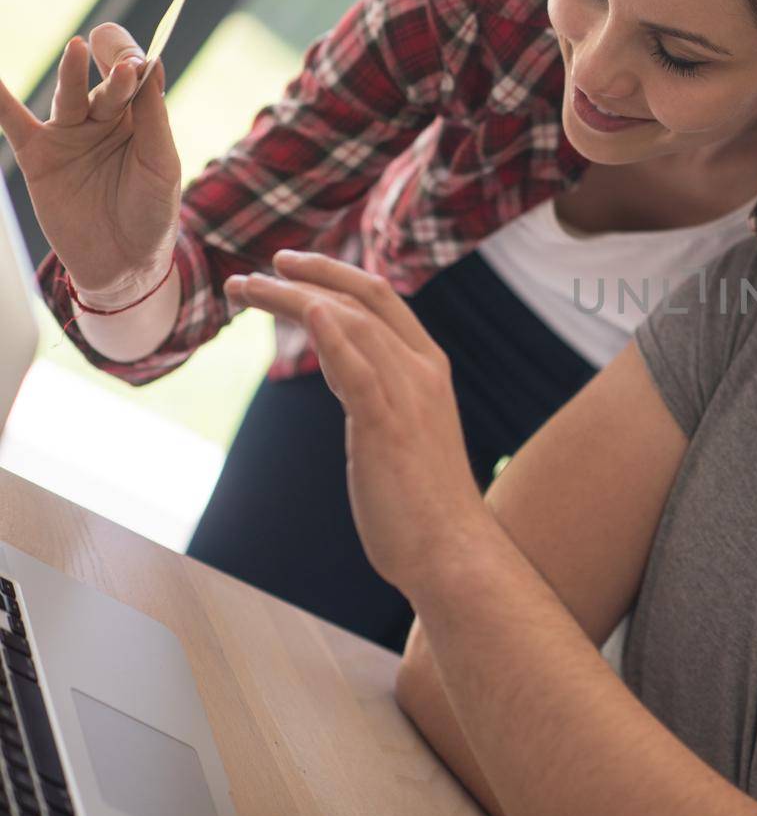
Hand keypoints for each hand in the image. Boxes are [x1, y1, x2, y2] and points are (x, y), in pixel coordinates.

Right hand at [0, 26, 179, 305]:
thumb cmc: (151, 212)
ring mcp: (69, 135)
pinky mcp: (39, 155)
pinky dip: (0, 100)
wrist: (122, 263)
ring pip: (68, 96)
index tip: (140, 63)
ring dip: (72, 72)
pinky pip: (13, 122)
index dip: (137, 63)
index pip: (137, 76)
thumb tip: (152, 66)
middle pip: (105, 82)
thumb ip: (154, 119)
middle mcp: (103, 120)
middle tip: (121, 60)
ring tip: (77, 48)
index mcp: (139, 119)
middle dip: (113, 65)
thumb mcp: (162, 165)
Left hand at [222, 250, 489, 592]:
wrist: (451, 549)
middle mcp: (422, 372)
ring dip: (293, 299)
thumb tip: (349, 376)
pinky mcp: (387, 429)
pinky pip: (359, 372)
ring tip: (245, 289)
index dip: (335, 274)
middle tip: (256, 272)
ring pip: (351, 325)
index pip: (382, 299)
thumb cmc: (424, 502)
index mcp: (429, 369)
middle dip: (307, 275)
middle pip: (363, 301)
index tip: (289, 266)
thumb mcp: (404, 431)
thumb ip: (380, 394)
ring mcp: (408, 398)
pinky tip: (305, 310)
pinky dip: (333, 336)